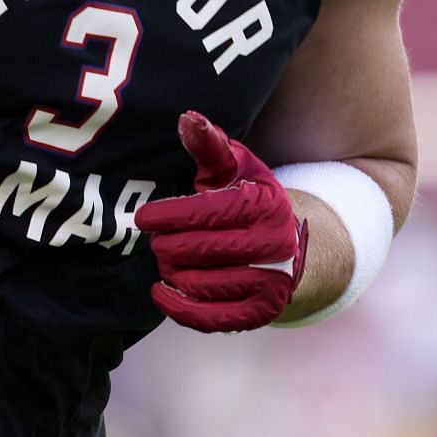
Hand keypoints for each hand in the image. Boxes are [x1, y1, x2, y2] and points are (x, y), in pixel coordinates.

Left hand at [133, 111, 307, 332]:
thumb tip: (187, 119)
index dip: (170, 215)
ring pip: (201, 284)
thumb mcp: (236, 168)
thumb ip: (210, 146)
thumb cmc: (251, 200)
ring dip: (172, 272)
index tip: (144, 218)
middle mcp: (273, 246)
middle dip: (167, 246)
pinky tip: (162, 292)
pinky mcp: (261, 313)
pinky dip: (180, 308)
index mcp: (265, 205)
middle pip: (200, 251)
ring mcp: (270, 284)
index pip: (208, 213)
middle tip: (155, 241)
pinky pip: (212, 318)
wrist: (291, 247)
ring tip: (166, 259)